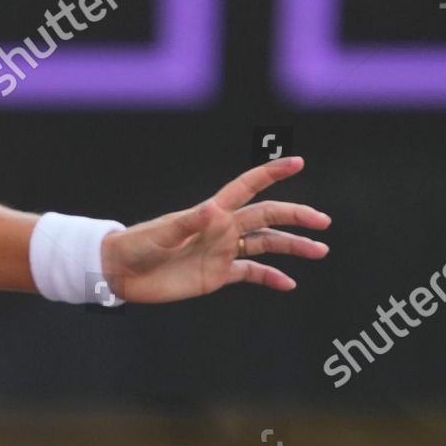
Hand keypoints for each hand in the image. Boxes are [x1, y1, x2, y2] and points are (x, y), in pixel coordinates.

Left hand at [99, 156, 330, 303]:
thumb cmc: (137, 245)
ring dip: (293, 246)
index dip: (271, 173)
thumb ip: (189, 222)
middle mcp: (222, 229)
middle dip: (296, 216)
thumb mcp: (162, 233)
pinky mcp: (217, 274)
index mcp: (211, 213)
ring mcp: (222, 251)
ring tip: (320, 250)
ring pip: (266, 245)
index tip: (298, 162)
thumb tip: (214, 210)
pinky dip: (271, 277)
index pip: (247, 187)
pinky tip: (289, 283)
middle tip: (323, 222)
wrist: (122, 272)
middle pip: (266, 217)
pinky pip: (251, 273)